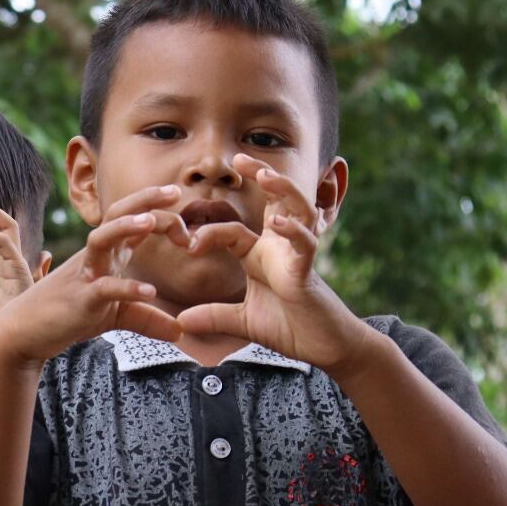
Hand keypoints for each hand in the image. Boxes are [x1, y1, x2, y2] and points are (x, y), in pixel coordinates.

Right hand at [0, 187, 186, 363]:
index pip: (133, 220)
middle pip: (117, 214)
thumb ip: (147, 319)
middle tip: (175, 192)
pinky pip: (104, 288)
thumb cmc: (68, 315)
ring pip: (102, 239)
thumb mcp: (115, 316)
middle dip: (145, 199)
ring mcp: (86, 275)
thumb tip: (181, 331)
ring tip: (152, 220)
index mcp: (107, 254)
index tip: (189, 224)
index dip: (161, 215)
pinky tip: (150, 291)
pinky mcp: (80, 300)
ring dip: (126, 226)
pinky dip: (127, 288)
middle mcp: (96, 257)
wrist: (25, 332)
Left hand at [177, 155, 369, 370]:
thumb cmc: (291, 328)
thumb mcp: (243, 321)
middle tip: (238, 157)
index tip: (188, 244)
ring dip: (282, 190)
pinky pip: (305, 245)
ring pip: (296, 211)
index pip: (233, 229)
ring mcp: (297, 256)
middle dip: (261, 176)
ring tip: (265, 174)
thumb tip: (181, 322)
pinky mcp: (309, 273)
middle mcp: (280, 248)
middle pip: (275, 201)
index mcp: (261, 255)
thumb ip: (214, 317)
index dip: (209, 232)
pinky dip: (294, 233)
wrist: (325, 348)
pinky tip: (280, 224)